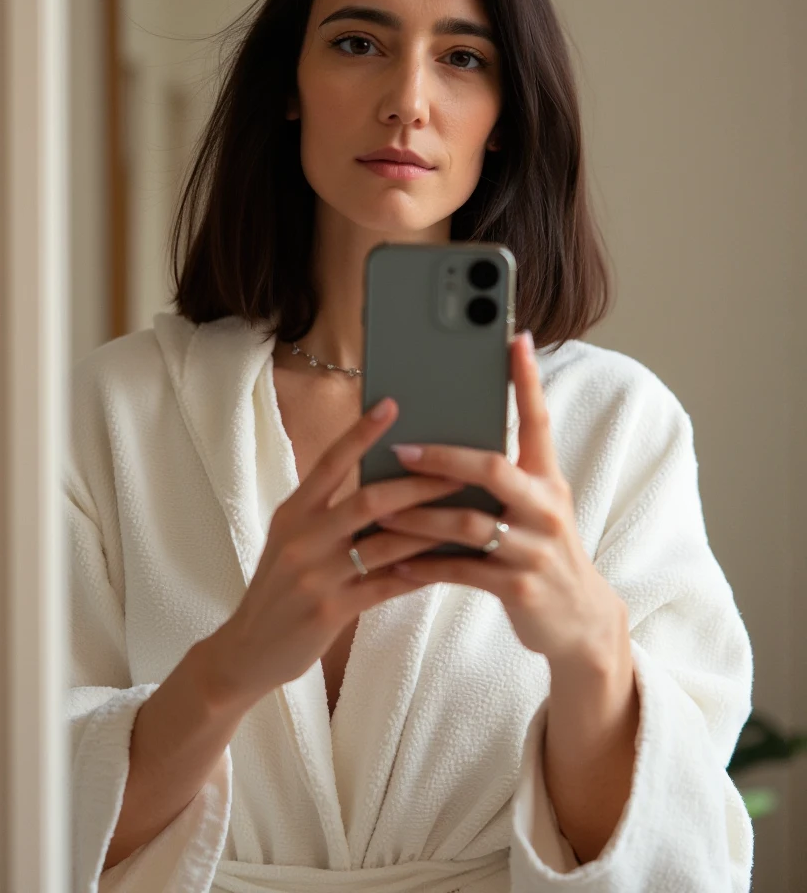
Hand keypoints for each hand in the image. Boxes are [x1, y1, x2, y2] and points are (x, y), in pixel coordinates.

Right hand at [204, 396, 463, 707]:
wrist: (248, 649)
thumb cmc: (282, 588)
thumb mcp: (293, 541)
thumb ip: (328, 513)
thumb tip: (385, 483)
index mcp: (293, 512)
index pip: (330, 462)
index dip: (361, 433)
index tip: (392, 405)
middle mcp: (302, 537)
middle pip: (368, 499)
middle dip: (419, 484)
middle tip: (460, 470)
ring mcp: (314, 575)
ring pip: (384, 543)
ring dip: (429, 529)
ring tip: (466, 516)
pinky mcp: (329, 610)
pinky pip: (385, 586)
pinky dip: (418, 573)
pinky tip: (445, 565)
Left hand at [376, 332, 626, 668]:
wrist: (580, 623)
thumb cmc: (543, 553)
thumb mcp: (536, 509)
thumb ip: (504, 478)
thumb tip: (445, 446)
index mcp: (548, 480)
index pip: (538, 420)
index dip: (527, 380)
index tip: (514, 339)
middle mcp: (545, 507)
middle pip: (492, 469)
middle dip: (442, 457)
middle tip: (401, 449)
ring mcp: (534, 549)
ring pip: (466, 523)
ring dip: (418, 517)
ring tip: (381, 511)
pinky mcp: (519, 588)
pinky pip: (461, 572)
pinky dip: (425, 567)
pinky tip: (397, 565)